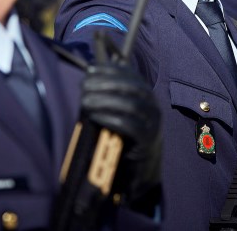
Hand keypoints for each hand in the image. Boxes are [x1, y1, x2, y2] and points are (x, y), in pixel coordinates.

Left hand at [81, 64, 160, 203]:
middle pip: (131, 87)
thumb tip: (89, 74)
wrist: (142, 167)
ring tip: (85, 101)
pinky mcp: (148, 140)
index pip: (130, 74)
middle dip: (105, 83)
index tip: (89, 70)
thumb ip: (109, 93)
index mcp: (146, 93)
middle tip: (83, 87)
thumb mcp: (119, 110)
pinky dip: (110, 118)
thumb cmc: (125, 134)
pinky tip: (94, 116)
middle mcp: (153, 105)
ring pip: (130, 104)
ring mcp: (153, 122)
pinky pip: (130, 126)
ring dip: (105, 100)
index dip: (109, 70)